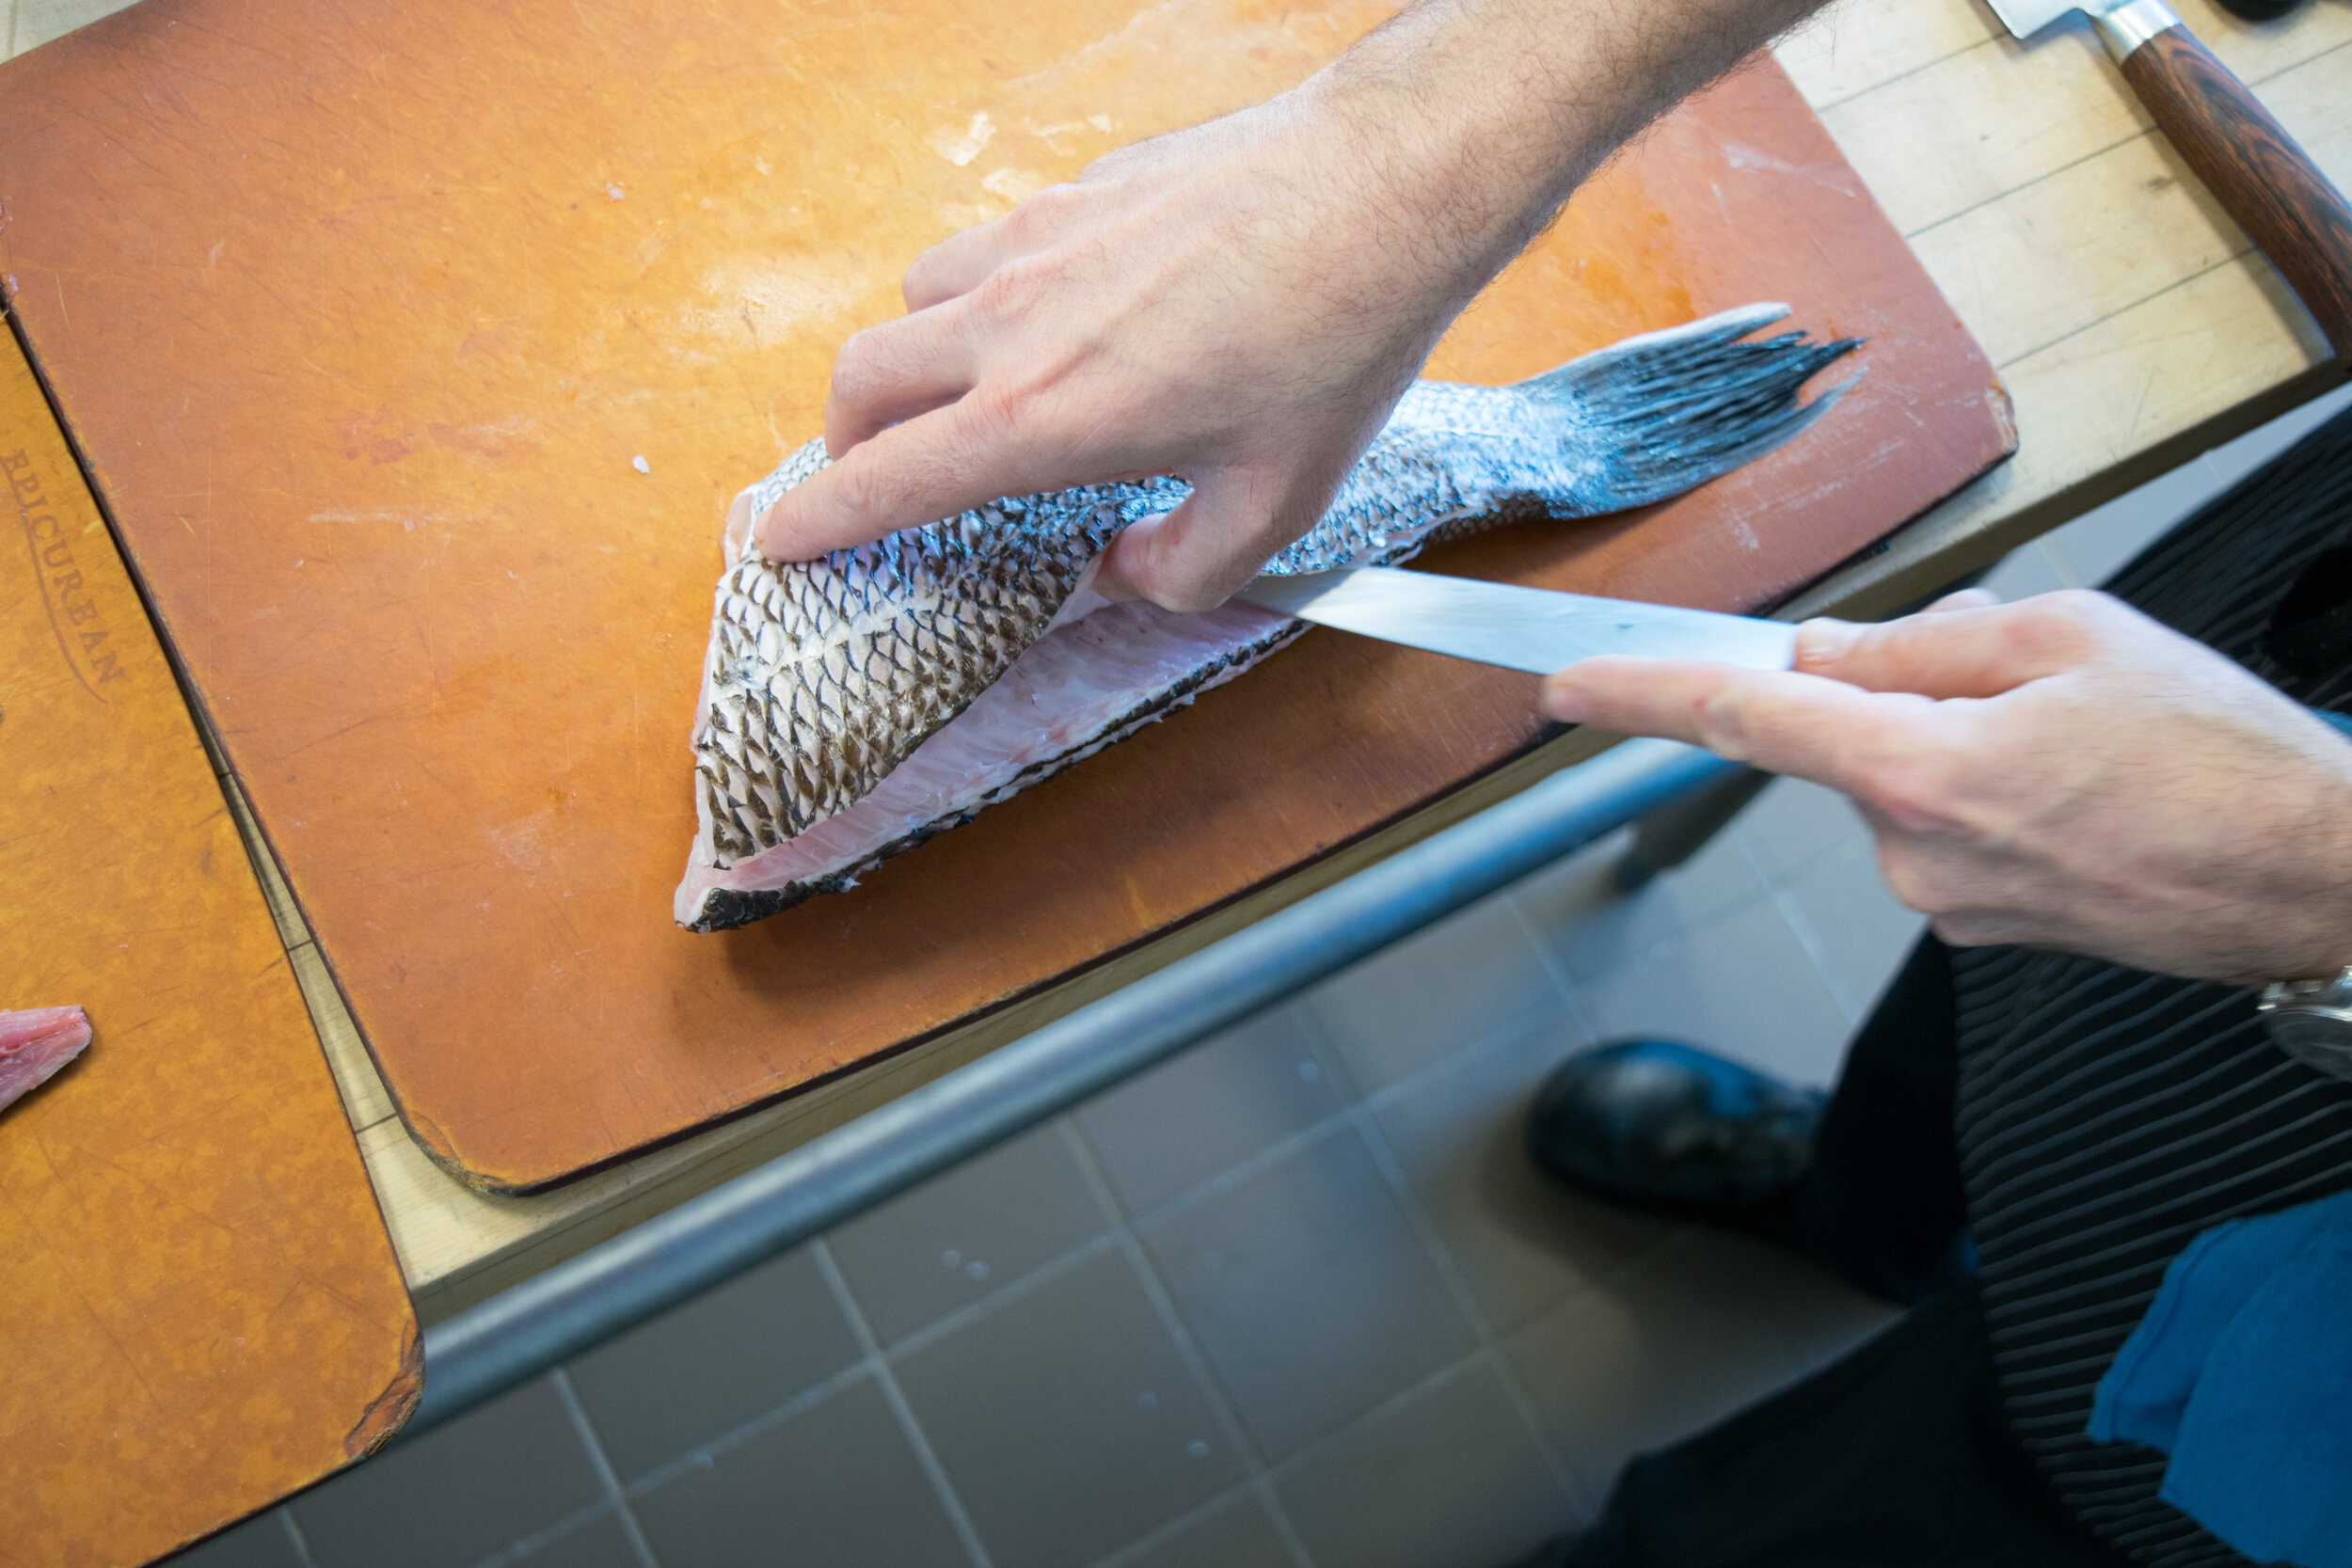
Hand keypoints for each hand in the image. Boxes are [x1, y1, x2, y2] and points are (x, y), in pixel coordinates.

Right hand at [747, 91, 1481, 610]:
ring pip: (912, 299)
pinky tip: (1050, 315)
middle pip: (860, 379)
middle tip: (870, 477)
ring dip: (908, 359)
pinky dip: (977, 294)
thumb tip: (1119, 575)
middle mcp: (1013, 322)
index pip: (883, 480)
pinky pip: (984, 245)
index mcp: (1042, 419)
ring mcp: (1037, 241)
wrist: (1382, 189)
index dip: (818, 522)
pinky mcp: (1076, 190)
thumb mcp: (1271, 509)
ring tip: (958, 395)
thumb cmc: (1334, 346)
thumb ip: (1177, 571)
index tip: (781, 544)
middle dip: (843, 441)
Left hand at [1541, 589, 2351, 983]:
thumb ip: (1921, 645)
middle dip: (1906, 688)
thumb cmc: (2221, 756)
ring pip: (1902, 777)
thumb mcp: (2070, 639)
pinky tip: (2088, 789)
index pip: (1742, 722)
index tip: (1563, 686)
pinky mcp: (1979, 927)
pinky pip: (1946, 823)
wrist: (2323, 882)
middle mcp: (1911, 854)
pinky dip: (1990, 787)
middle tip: (2039, 680)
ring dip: (1960, 738)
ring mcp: (1944, 902)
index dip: (1641, 696)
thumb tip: (1822, 660)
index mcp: (1920, 773)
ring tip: (2092, 745)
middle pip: (1847, 735)